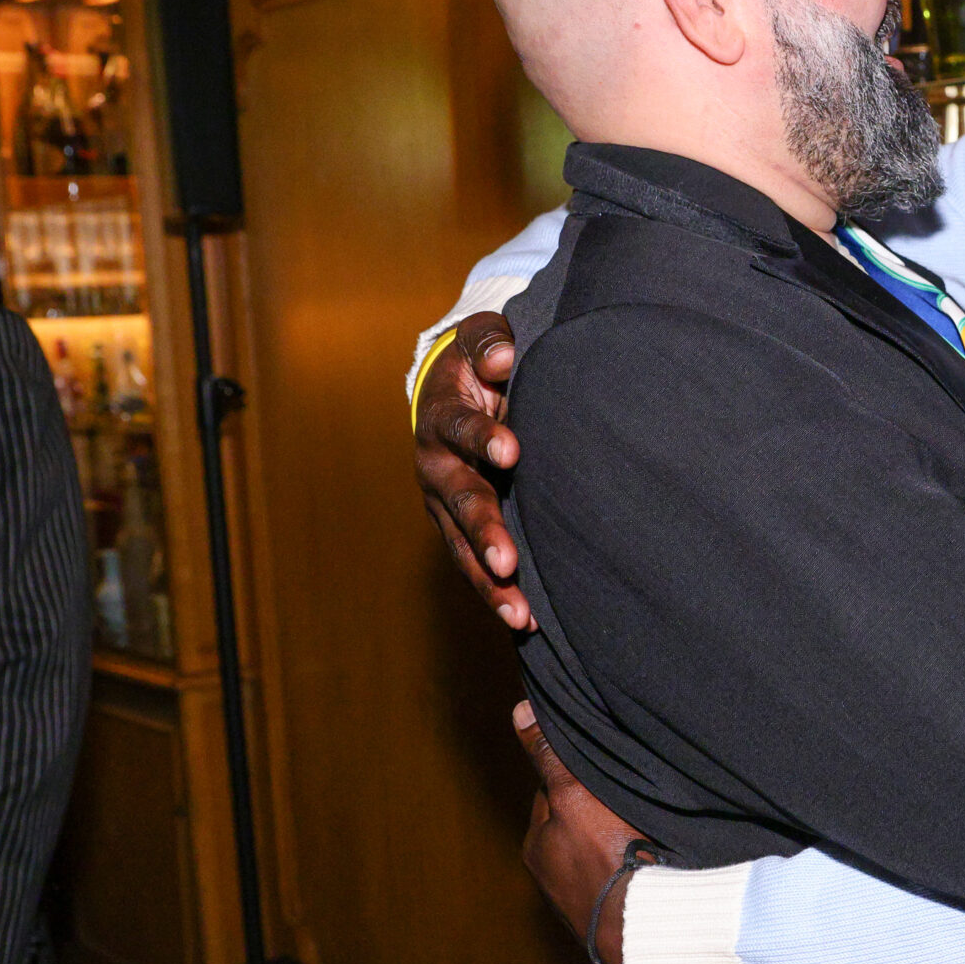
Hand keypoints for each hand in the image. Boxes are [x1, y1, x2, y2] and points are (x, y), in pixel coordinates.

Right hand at [416, 312, 533, 629]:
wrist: (456, 390)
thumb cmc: (481, 362)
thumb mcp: (482, 340)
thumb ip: (491, 344)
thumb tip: (502, 359)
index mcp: (442, 418)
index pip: (461, 429)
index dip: (483, 437)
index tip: (511, 450)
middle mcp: (437, 468)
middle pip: (461, 501)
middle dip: (484, 531)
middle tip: (507, 560)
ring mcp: (447, 506)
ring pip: (464, 548)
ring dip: (490, 582)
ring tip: (519, 614)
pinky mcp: (462, 531)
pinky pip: (476, 566)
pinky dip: (498, 594)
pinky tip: (526, 623)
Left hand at [514, 702, 651, 963]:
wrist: (646, 927)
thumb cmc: (607, 857)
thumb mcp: (573, 794)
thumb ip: (549, 756)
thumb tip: (520, 711)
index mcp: (536, 845)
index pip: (555, 792)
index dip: (580, 774)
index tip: (608, 766)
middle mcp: (552, 876)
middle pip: (579, 822)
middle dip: (600, 810)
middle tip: (633, 798)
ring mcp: (583, 900)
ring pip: (603, 851)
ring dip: (621, 840)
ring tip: (650, 831)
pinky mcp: (614, 917)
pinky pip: (624, 878)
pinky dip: (637, 867)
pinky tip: (659, 861)